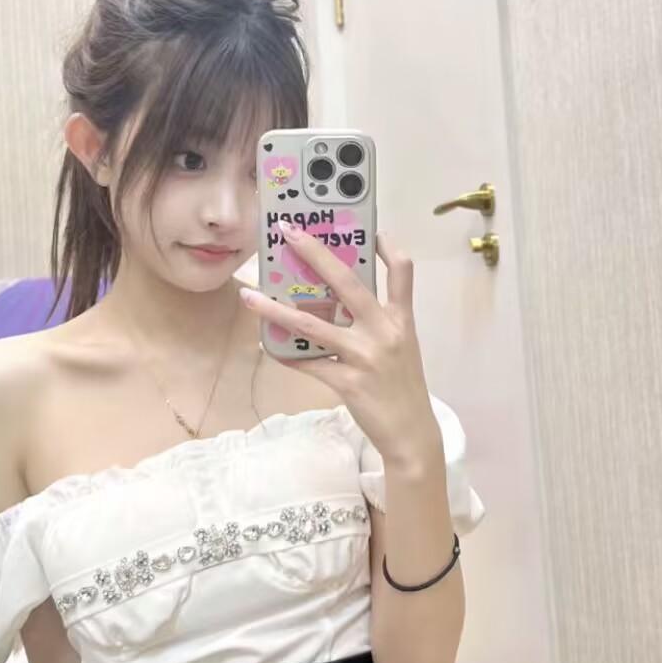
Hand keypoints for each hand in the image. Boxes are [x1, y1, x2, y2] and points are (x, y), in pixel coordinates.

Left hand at [237, 225, 441, 466]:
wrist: (411, 432)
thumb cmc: (402, 385)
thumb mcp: (402, 346)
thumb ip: (379, 321)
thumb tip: (338, 299)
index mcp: (401, 319)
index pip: (402, 271)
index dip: (388, 247)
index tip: (370, 230)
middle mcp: (385, 331)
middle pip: (348, 282)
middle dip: (316, 253)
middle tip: (289, 232)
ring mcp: (365, 356)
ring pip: (312, 325)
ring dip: (276, 309)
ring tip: (250, 295)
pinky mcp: (348, 382)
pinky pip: (308, 363)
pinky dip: (286, 353)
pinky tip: (268, 346)